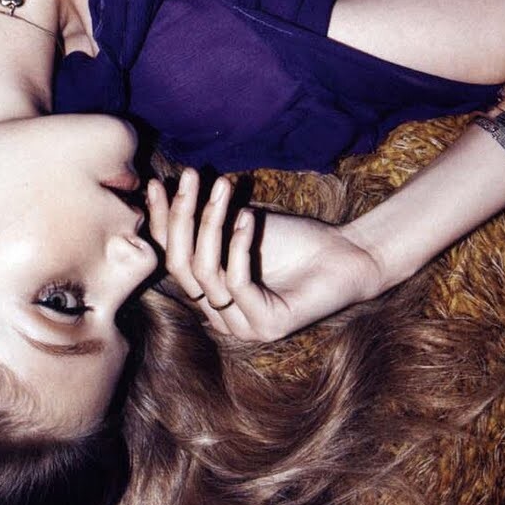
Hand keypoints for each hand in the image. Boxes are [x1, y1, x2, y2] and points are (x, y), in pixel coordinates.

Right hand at [146, 169, 386, 342]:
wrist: (345, 254)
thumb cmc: (293, 239)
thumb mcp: (238, 225)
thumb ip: (204, 221)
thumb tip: (162, 187)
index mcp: (209, 295)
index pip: (171, 258)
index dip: (161, 220)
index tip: (158, 182)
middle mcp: (219, 317)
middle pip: (179, 266)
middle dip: (181, 216)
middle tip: (189, 177)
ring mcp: (242, 327)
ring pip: (204, 272)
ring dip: (210, 222)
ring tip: (224, 186)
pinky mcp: (266, 326)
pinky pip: (237, 282)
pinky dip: (238, 245)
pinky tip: (247, 216)